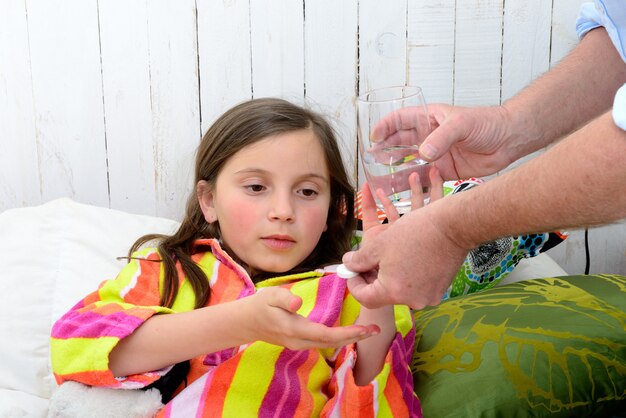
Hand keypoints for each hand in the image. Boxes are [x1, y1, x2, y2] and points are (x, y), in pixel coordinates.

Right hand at [242, 287, 377, 349]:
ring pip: (329, 345)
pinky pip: (323, 343)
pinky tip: (349, 331)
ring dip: (349, 338)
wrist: (245, 322)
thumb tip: (297, 303)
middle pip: (332, 343)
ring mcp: (300, 344)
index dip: (348, 332)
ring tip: (367, 330)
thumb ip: (284, 298)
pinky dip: (339, 338)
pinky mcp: (300, 342)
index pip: (326, 334)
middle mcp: (300, 341)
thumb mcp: (269, 296)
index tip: (365, 328)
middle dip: (355, 337)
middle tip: (375, 330)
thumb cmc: (259, 305)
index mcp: (295, 329)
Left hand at [346, 168, 453, 309]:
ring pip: (400, 290)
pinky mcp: (440, 289)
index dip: (353, 284)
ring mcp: (429, 297)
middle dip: (371, 278)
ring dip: (389, 276)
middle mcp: (412, 301)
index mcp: (394, 292)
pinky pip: (416, 286)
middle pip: (383, 295)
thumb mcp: (379, 244)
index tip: (351, 271)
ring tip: (386, 256)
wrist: (453, 225)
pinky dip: (406, 275)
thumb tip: (348, 264)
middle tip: (366, 261)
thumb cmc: (414, 232)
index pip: (365, 299)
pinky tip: (406, 257)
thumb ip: (359, 259)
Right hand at [372, 104, 516, 179]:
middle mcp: (429, 136)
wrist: (510, 140)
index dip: (384, 127)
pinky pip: (423, 179)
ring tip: (380, 178)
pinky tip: (401, 191)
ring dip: (394, 170)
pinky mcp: (444, 171)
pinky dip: (412, 185)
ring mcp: (436, 154)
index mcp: (429, 118)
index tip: (373, 138)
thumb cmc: (487, 123)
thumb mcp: (461, 124)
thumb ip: (441, 138)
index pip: (399, 119)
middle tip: (372, 161)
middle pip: (399, 143)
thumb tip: (423, 153)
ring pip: (408, 163)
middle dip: (384, 151)